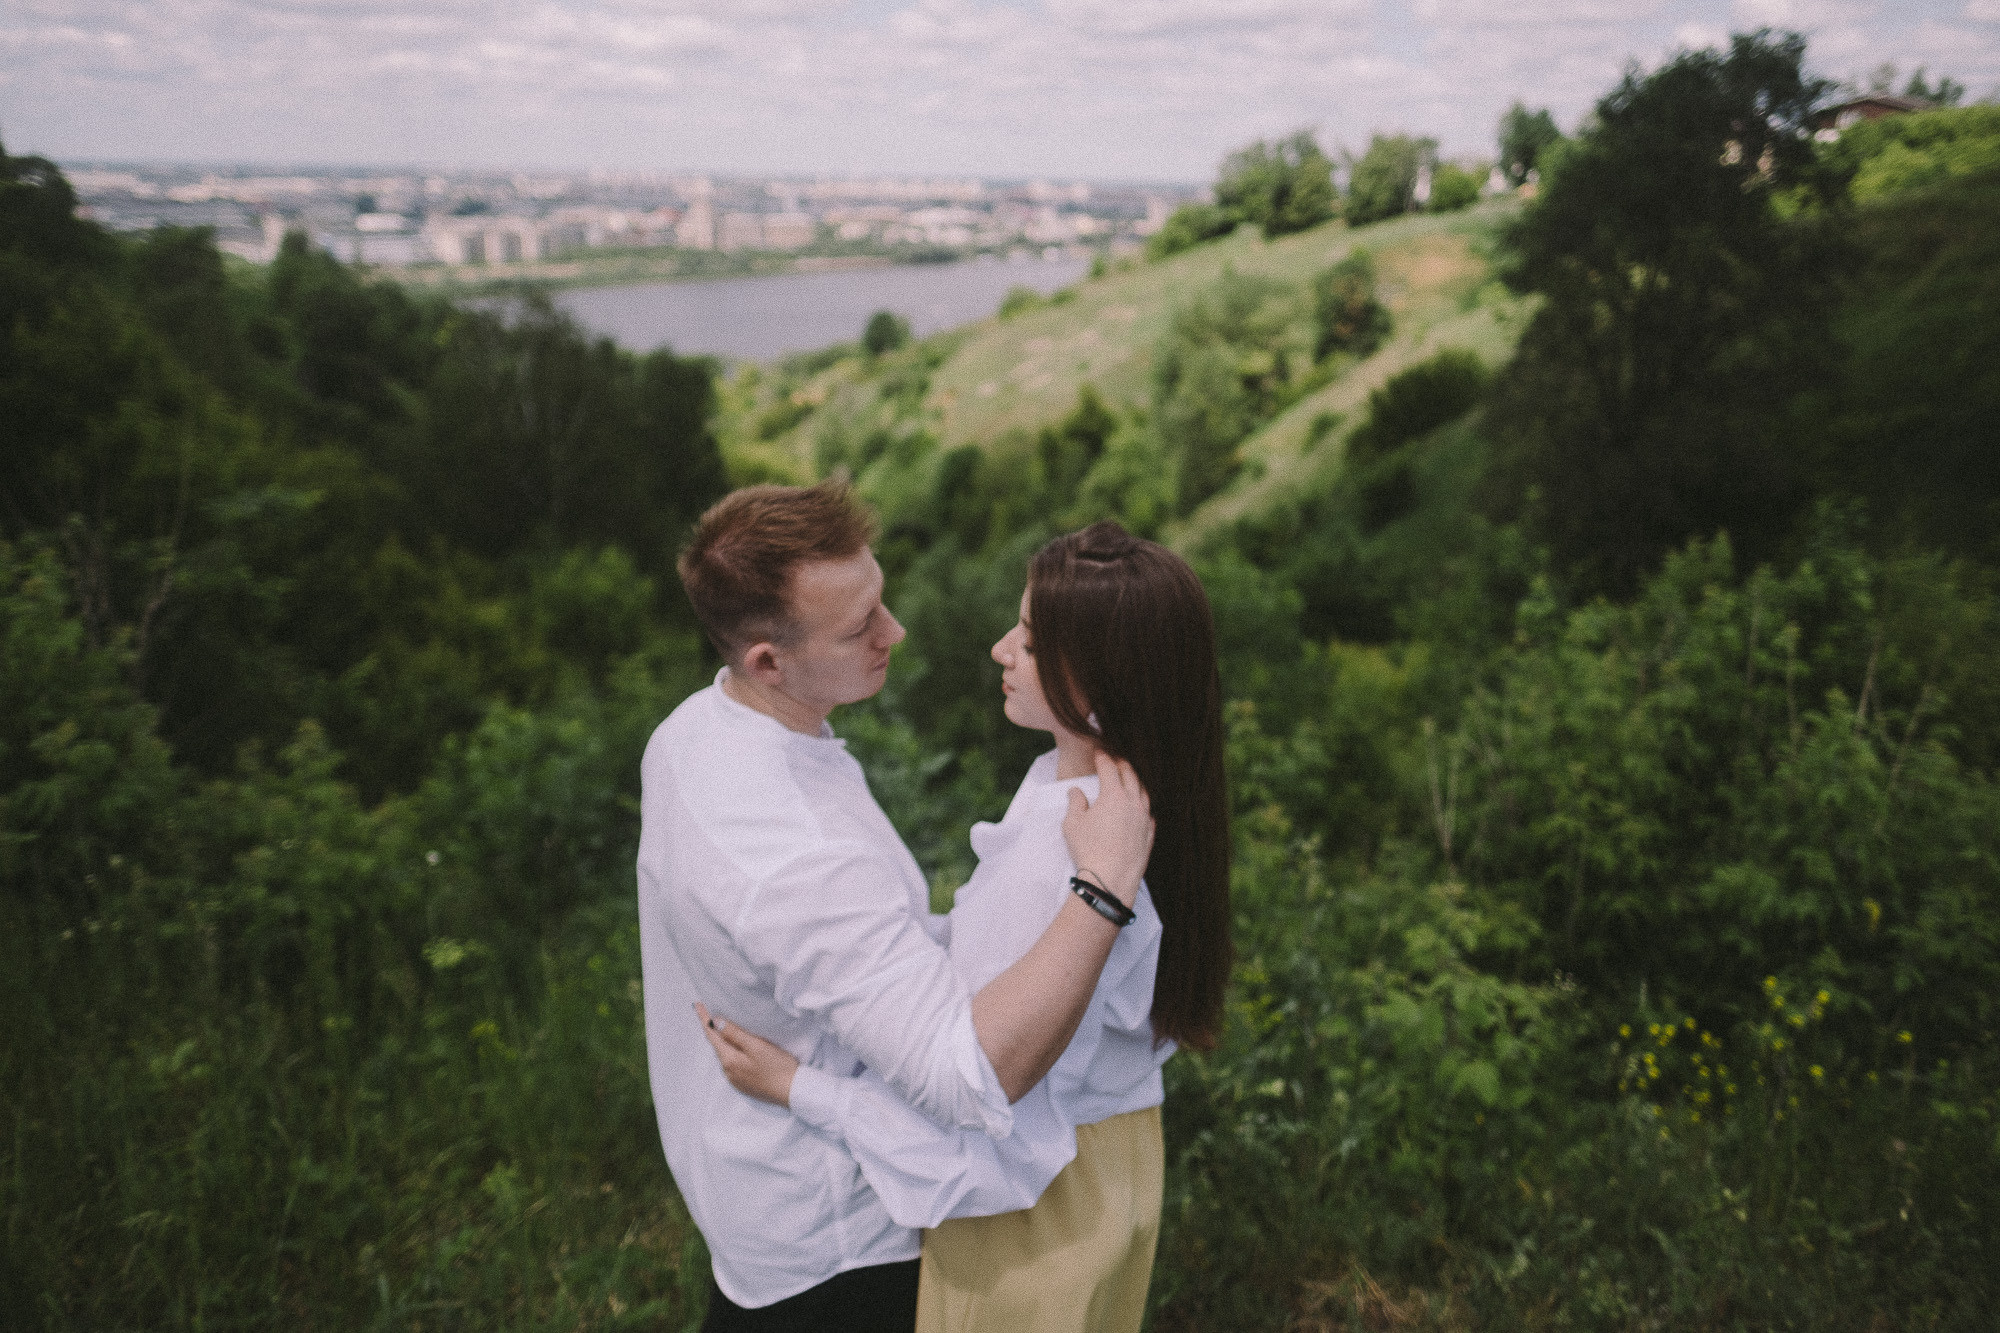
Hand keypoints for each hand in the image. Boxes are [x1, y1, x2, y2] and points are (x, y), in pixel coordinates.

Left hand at [695, 1003, 798, 1106]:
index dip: (704, 1019)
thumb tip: (716, 1021)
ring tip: (721, 1028)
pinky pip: (732, 1064)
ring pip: (725, 1055)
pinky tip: (737, 1048)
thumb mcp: (756, 1046)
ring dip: (722, 1041)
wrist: (793, 1092)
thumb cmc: (777, 1067)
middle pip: (717, 1045)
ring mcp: (735, 1079)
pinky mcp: (744, 1084)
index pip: (712, 1035)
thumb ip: (735, 1034)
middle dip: (712, 1029)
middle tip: (708, 1013)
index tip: (698, 1005)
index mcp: (729, 1060)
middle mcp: (728, 1071)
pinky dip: (731, 1052)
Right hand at [1061, 752, 1153, 907]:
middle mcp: (1133, 803)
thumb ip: (1075, 803)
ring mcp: (1144, 819)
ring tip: (1129, 780)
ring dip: (1135, 782)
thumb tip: (1077, 792)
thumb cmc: (1088, 850)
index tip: (1099, 753)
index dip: (1103, 758)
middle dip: (1122, 765)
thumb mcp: (1072, 824)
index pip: (1109, 769)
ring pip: (1143, 793)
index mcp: (1114, 795)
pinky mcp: (1149, 835)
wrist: (1109, 880)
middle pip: (1130, 776)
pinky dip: (1143, 805)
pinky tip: (1140, 807)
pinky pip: (1149, 813)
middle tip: (1115, 760)